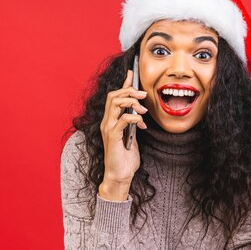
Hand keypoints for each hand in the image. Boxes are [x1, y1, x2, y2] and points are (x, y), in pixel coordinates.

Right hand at [98, 70, 148, 199]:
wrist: (120, 176)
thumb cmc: (126, 159)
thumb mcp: (132, 137)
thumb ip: (133, 125)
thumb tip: (140, 113)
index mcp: (111, 121)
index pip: (115, 96)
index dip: (124, 83)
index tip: (132, 73)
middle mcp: (107, 122)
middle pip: (113, 95)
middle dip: (129, 90)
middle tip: (144, 95)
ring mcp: (108, 129)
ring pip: (115, 103)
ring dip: (132, 102)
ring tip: (144, 110)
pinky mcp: (112, 137)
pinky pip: (123, 119)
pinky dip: (134, 118)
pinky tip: (142, 124)